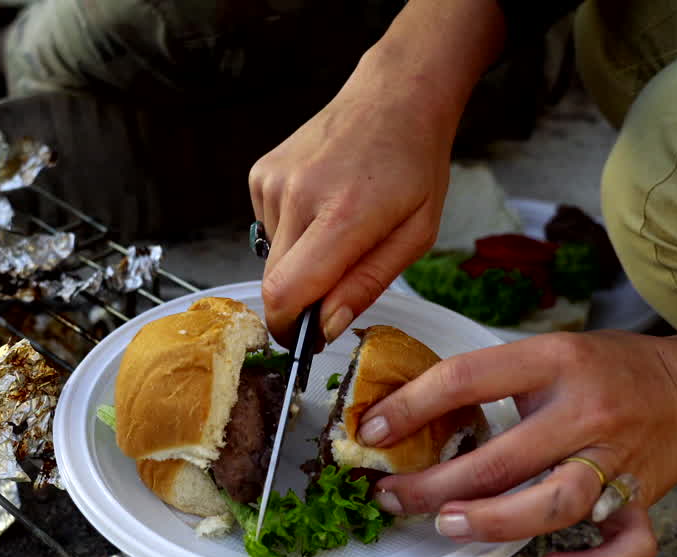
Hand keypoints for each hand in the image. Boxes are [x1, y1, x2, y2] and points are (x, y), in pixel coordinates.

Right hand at [248, 57, 457, 347]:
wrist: (393, 96)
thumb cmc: (414, 166)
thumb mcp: (416, 235)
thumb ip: (367, 284)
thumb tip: (325, 326)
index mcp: (343, 215)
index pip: (287, 292)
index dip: (289, 330)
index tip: (306, 341)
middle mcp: (298, 196)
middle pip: (274, 282)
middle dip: (299, 301)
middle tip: (334, 289)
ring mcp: (273, 182)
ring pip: (272, 256)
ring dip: (300, 259)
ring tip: (338, 226)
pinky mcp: (261, 174)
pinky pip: (268, 228)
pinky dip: (292, 231)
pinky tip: (321, 203)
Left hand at [360, 330, 676, 556]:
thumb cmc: (610, 368)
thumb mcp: (551, 350)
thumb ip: (495, 378)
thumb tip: (411, 412)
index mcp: (556, 362)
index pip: (467, 379)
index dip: (410, 407)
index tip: (371, 430)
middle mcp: (586, 412)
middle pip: (501, 458)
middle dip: (434, 484)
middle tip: (393, 496)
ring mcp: (617, 461)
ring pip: (552, 504)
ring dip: (493, 522)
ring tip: (448, 526)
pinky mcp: (642, 501)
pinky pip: (623, 549)